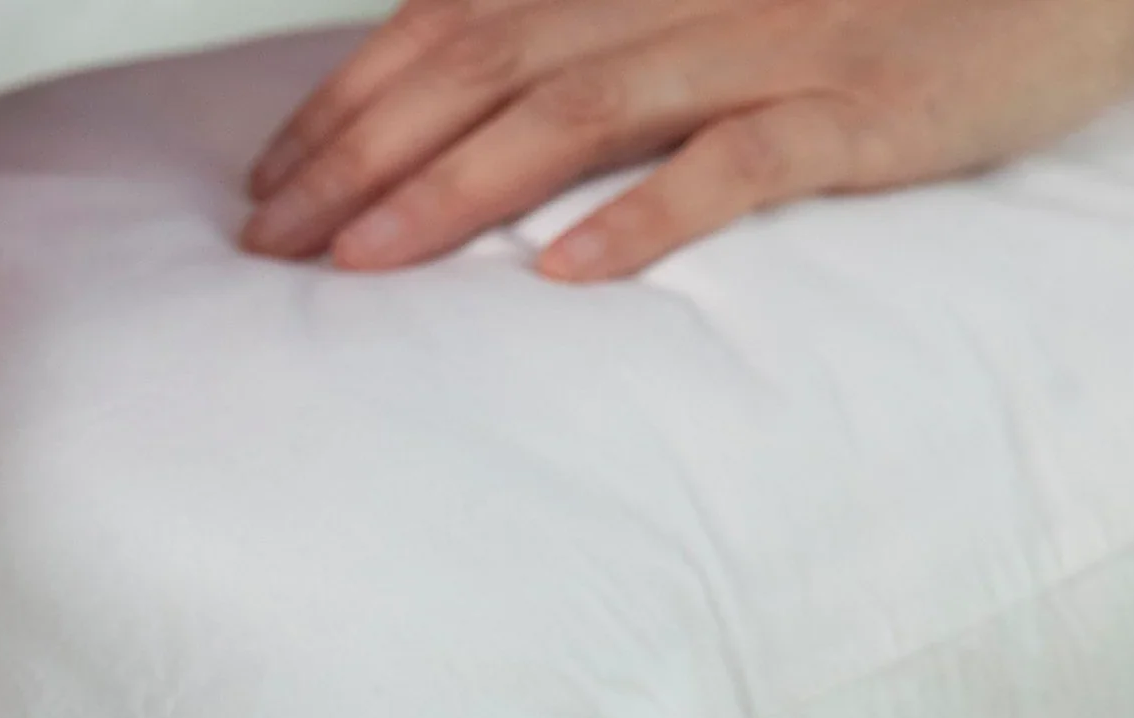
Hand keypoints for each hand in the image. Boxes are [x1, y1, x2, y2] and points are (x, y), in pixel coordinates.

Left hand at [242, 0, 1133, 277]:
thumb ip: (607, 32)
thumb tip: (486, 109)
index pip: (457, 19)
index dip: (349, 97)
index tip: (269, 179)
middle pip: (487, 63)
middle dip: (360, 152)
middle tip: (267, 242)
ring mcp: (779, 44)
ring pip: (582, 108)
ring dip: (454, 187)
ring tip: (357, 261)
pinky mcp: (865, 110)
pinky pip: (740, 164)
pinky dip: (646, 215)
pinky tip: (561, 275)